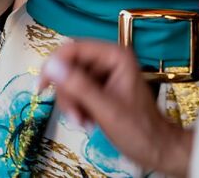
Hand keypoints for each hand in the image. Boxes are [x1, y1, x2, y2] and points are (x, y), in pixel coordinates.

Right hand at [39, 41, 190, 175]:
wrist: (155, 150)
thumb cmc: (138, 130)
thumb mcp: (105, 108)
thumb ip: (78, 86)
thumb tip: (51, 66)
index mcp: (115, 56)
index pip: (73, 48)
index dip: (54, 64)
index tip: (42, 86)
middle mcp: (108, 60)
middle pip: (69, 65)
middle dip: (67, 92)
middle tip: (74, 115)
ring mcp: (104, 73)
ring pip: (70, 80)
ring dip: (71, 103)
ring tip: (83, 122)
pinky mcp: (100, 87)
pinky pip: (76, 91)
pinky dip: (77, 107)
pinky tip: (87, 121)